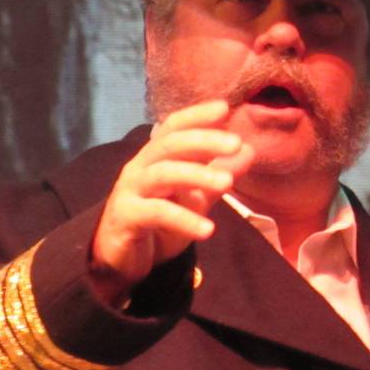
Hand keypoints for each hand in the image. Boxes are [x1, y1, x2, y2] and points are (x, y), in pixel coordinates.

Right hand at [90, 101, 254, 303]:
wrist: (120, 261)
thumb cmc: (156, 225)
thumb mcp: (194, 199)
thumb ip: (217, 175)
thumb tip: (249, 150)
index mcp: (155, 158)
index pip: (174, 128)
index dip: (196, 116)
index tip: (224, 108)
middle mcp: (140, 168)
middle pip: (170, 145)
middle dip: (204, 140)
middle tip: (236, 143)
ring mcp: (130, 191)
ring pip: (163, 174)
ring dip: (197, 175)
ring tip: (227, 183)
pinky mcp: (126, 218)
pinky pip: (156, 213)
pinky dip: (184, 219)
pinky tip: (207, 229)